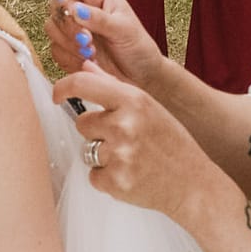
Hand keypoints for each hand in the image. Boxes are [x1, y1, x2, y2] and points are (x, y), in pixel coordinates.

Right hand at [46, 0, 166, 90]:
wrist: (140, 77)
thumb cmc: (138, 47)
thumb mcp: (124, 29)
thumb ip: (99, 18)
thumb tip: (75, 10)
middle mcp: (81, 6)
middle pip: (56, 4)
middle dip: (69, 24)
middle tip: (87, 39)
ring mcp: (72, 27)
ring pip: (52, 27)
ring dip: (68, 42)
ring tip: (91, 52)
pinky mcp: (67, 48)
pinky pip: (55, 49)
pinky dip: (69, 57)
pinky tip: (88, 61)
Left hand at [54, 62, 217, 221]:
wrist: (193, 184)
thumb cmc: (172, 143)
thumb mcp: (149, 106)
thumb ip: (114, 86)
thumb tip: (86, 67)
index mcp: (134, 100)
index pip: (83, 84)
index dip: (63, 87)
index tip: (57, 95)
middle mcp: (124, 125)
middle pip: (82, 122)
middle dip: (97, 131)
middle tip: (125, 140)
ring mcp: (119, 155)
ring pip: (87, 150)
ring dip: (102, 156)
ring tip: (130, 158)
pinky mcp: (115, 182)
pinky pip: (93, 176)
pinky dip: (107, 178)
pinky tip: (130, 175)